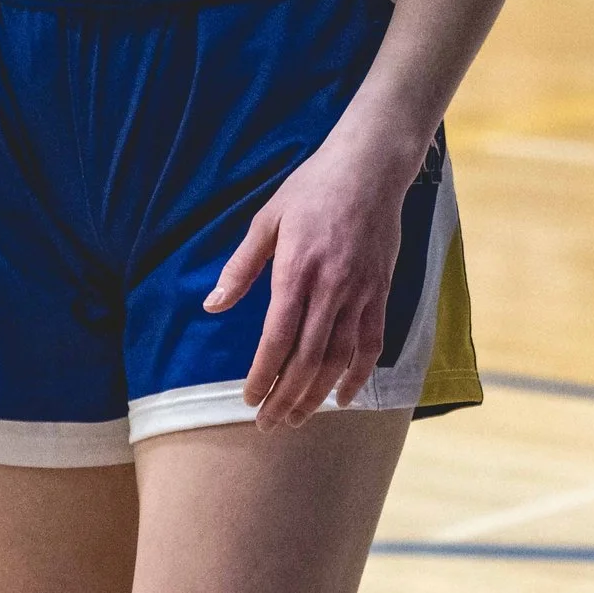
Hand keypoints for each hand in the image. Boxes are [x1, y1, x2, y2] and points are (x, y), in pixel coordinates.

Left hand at [205, 120, 421, 428]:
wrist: (370, 168)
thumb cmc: (312, 188)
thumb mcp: (267, 219)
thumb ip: (241, 266)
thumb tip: (212, 305)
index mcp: (297, 270)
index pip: (278, 338)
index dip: (263, 375)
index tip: (249, 400)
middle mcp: (331, 288)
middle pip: (308, 358)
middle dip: (286, 397)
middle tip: (268, 424)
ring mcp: (360, 293)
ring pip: (340, 358)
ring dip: (317, 394)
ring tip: (298, 419)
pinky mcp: (381, 292)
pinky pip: (372, 344)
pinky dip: (359, 375)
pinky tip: (343, 398)